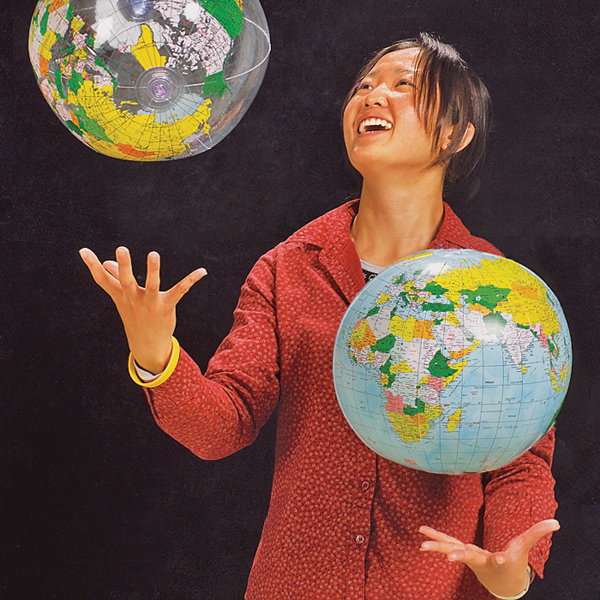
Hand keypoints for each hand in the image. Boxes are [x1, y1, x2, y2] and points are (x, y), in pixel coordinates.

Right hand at [79, 246, 205, 373]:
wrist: (147, 345)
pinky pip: (180, 290)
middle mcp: (133, 299)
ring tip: (153, 254)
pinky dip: (191, 280)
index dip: (92, 266)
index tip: (82, 250)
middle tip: (121, 249)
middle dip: (124, 266)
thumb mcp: (124, 299)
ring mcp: (150, 303)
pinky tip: (202, 271)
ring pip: (151, 285)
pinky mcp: (167, 306)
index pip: (103, 280)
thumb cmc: (135, 316)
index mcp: (121, 295)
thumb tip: (106, 263)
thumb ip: (115, 280)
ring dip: (152, 270)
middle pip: (126, 281)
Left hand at [419, 519, 559, 597]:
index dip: (501, 559)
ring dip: (438, 546)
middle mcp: (480, 560)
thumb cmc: (513, 562)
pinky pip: (446, 542)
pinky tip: (422, 534)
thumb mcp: (525, 548)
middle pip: (469, 557)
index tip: (501, 558)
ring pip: (452, 550)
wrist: (501, 582)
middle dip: (459, 556)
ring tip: (422, 544)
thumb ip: (537, 533)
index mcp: (498, 560)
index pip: (500, 560)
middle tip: (448, 559)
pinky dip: (436, 537)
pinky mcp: (461, 551)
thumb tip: (555, 522)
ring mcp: (468, 556)